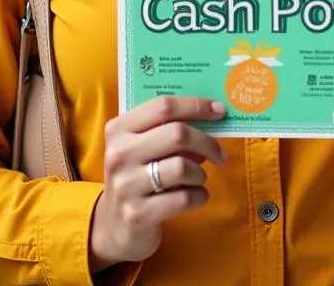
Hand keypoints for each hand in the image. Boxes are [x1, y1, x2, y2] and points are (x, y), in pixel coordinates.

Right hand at [90, 95, 227, 268]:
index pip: (163, 106)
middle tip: (220, 154)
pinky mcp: (138, 215)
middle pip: (177, 134)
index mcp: (119, 129)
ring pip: (182, 167)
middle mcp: (119, 154)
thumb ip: (167, 130)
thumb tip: (211, 117)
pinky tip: (195, 197)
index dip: (196, 105)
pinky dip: (199, 196)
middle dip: (207, 142)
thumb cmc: (137, 177)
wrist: (113, 228)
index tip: (219, 110)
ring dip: (200, 174)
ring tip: (197, 180)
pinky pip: (184, 198)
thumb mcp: (141, 149)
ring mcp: (126, 185)